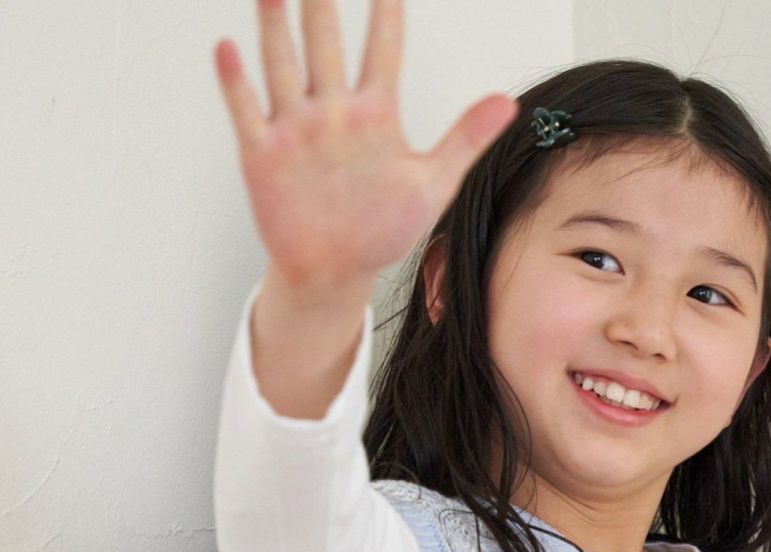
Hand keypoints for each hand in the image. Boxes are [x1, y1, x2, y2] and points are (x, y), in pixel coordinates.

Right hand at [213, 0, 518, 293]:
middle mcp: (333, 112)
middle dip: (321, 3)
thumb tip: (509, 103)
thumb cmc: (383, 229)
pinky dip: (236, 83)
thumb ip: (466, 138)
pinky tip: (229, 50)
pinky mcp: (264, 155)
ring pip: (283, 65)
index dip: (387, 13)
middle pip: (326, 43)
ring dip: (276, 27)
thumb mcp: (433, 184)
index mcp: (375, 114)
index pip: (383, 50)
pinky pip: (247, 112)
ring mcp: (296, 130)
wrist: (335, 273)